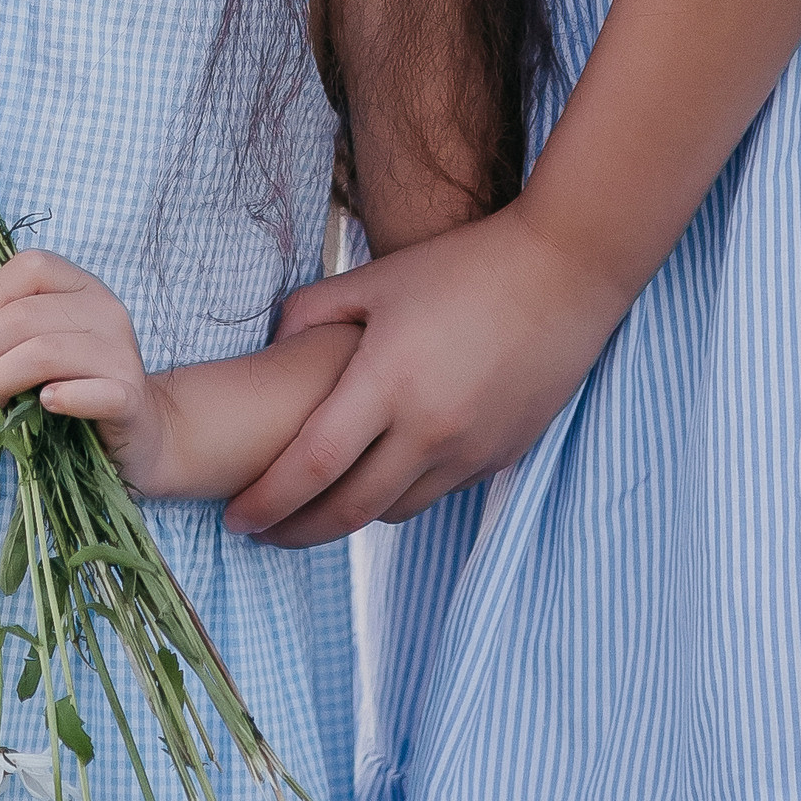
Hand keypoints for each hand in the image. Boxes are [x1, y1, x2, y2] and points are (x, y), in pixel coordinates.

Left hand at [0, 250, 165, 491]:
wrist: (136, 429)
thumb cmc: (73, 381)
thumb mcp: (35, 342)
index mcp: (82, 286)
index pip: (31, 265)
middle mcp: (106, 310)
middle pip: (27, 314)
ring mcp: (121, 353)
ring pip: (45, 352)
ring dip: (3, 378)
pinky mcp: (129, 396)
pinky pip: (90, 392)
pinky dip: (60, 398)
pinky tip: (44, 405)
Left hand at [221, 207, 626, 545]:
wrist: (564, 274)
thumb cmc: (463, 266)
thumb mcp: (376, 278)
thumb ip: (311, 314)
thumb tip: (270, 349)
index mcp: (388, 381)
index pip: (311, 466)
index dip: (267, 501)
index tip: (236, 518)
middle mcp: (430, 428)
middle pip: (348, 509)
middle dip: (296, 531)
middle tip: (262, 533)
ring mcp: (471, 450)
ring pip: (394, 511)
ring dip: (348, 517)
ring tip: (315, 505)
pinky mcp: (501, 455)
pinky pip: (438, 493)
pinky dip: (401, 493)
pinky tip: (382, 475)